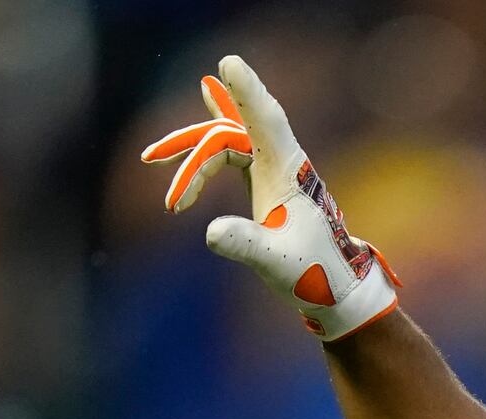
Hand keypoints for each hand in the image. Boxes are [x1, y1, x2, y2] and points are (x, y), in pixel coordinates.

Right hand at [140, 55, 400, 341]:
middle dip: (190, 145)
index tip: (229, 64)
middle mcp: (281, 161)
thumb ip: (245, 244)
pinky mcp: (268, 178)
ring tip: (151, 158)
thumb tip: (211, 233)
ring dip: (191, 155)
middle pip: (230, 134)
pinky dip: (211, 141)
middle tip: (149, 157)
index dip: (247, 92)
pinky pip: (235, 147)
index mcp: (288, 171)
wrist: (336, 287)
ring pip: (226, 143)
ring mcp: (274, 168)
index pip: (265, 120)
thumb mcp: (274, 260)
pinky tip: (207, 98)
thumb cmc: (314, 274)